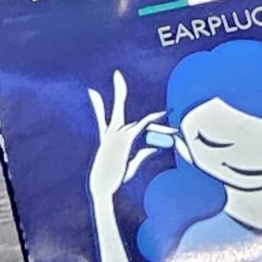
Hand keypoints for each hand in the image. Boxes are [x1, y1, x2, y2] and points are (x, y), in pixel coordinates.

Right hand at [87, 72, 160, 198]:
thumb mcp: (131, 164)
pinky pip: (143, 127)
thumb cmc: (114, 178)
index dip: (97, 103)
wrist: (102, 186)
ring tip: (169, 117)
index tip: (92, 92)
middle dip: (118, 90)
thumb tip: (156, 147)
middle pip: (117, 105)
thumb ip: (144, 153)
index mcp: (106, 135)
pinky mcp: (126, 140)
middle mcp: (110, 131)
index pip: (101, 114)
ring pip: (140, 122)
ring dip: (158, 126)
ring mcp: (117, 134)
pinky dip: (155, 122)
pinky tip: (164, 116)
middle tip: (117, 74)